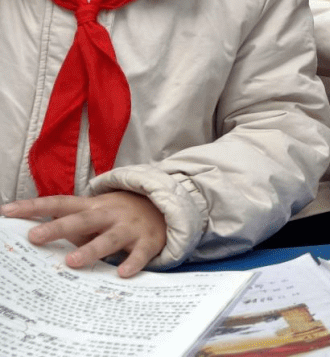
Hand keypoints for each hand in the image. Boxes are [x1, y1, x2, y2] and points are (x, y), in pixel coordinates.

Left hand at [1, 191, 166, 276]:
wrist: (167, 207)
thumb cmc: (121, 216)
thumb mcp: (97, 213)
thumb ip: (73, 225)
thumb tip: (38, 238)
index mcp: (92, 206)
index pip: (59, 203)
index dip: (33, 207)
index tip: (7, 212)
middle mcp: (109, 214)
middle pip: (81, 220)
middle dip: (58, 228)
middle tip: (35, 237)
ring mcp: (129, 227)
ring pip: (109, 239)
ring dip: (91, 249)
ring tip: (72, 261)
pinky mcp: (149, 241)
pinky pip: (140, 254)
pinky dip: (132, 263)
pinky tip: (122, 273)